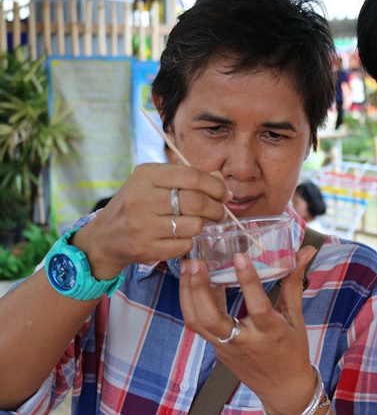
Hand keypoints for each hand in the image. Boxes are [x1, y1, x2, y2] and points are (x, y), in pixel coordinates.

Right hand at [74, 163, 230, 279]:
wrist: (104, 237)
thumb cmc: (135, 205)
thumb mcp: (152, 182)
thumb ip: (184, 178)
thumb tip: (221, 182)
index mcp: (146, 175)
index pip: (192, 177)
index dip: (215, 186)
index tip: (225, 193)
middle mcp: (142, 198)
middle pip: (197, 202)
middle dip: (216, 208)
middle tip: (220, 212)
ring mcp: (143, 225)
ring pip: (194, 225)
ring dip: (203, 225)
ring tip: (199, 223)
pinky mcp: (146, 248)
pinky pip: (185, 245)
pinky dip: (190, 241)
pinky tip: (182, 237)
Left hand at [179, 246, 319, 413]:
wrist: (283, 388)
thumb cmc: (292, 351)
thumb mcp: (296, 317)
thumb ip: (294, 282)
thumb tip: (305, 252)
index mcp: (269, 331)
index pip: (257, 305)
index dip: (248, 281)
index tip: (240, 257)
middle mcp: (244, 341)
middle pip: (212, 318)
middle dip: (199, 288)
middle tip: (196, 262)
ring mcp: (226, 346)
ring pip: (197, 322)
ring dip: (188, 293)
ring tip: (188, 267)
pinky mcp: (217, 348)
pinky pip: (198, 325)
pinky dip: (192, 302)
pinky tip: (194, 283)